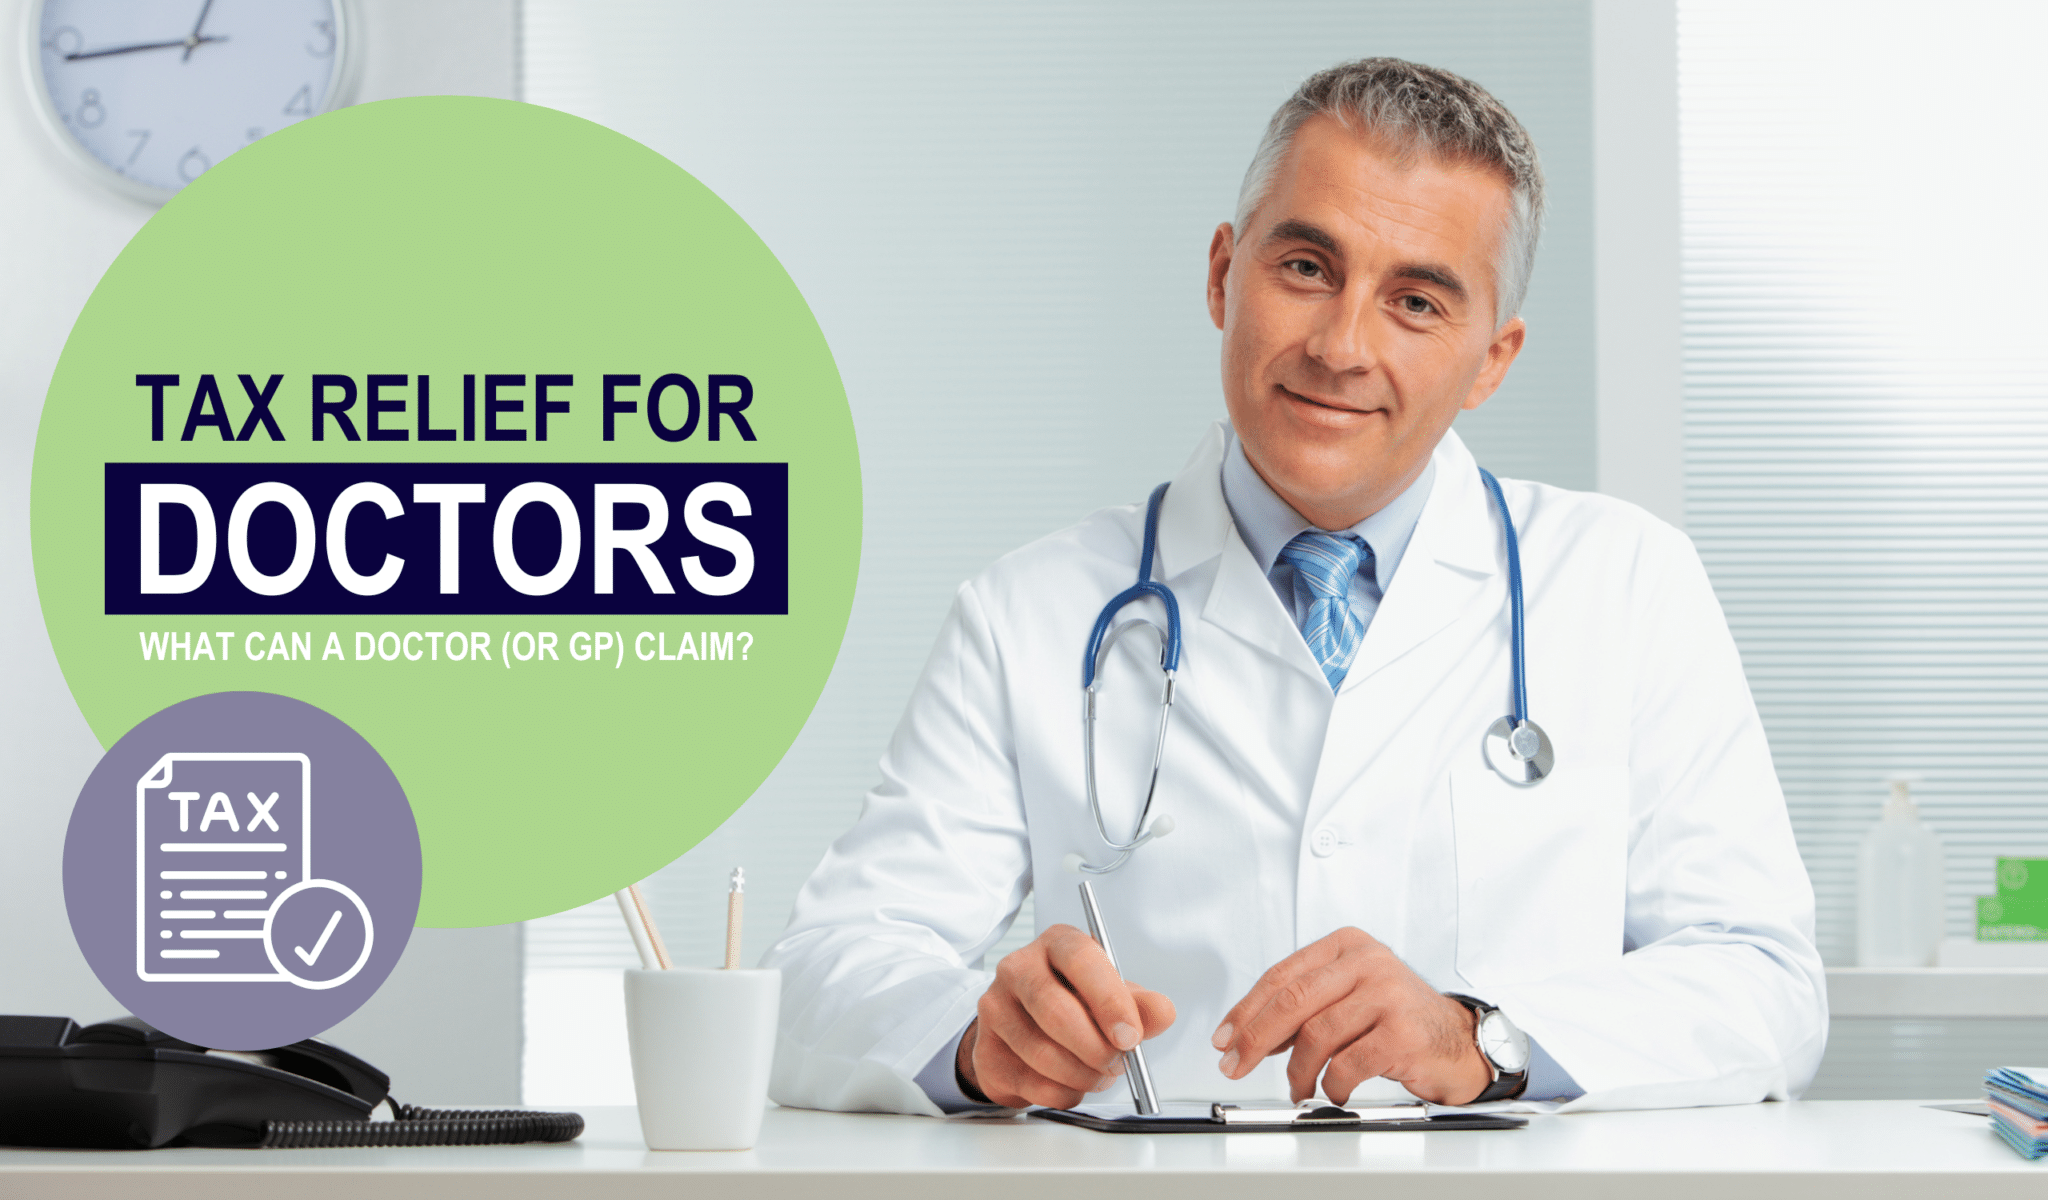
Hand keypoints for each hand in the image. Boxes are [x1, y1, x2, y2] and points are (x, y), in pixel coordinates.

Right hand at [956, 923, 1174, 1108]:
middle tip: (1119, 1062)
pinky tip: (1073, 1083)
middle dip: (1096, 1047)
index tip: (1131, 1036)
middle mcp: (1017, 968)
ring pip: (1042, 1053)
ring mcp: (995, 1008)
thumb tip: (1162, 1012)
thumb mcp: (1113, 996)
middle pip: (1055, 1010)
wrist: (1025, 1029)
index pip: (1081, 960)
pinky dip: (1065, 1092)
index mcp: (1056, 944)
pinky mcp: (986, 1050)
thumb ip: (1140, 1004)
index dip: (1109, 1001)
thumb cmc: (1074, 1003)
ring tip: (1100, 1074)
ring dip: (1083, 1075)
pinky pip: (1032, 1082)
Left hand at [1211, 927, 1490, 1104]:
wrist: (1459, 1042)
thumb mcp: (1349, 997)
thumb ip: (1305, 1006)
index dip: (1246, 1009)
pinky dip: (1332, 1084)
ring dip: (1298, 1071)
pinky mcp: (1402, 1031)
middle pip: (1292, 999)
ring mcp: (1387, 993)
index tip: (1225, 1037)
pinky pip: (1348, 1063)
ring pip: (1316, 1034)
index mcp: (1347, 946)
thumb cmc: (1399, 1019)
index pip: (1282, 975)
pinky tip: (1333, 1090)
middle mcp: (1367, 962)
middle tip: (1237, 1064)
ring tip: (1299, 1088)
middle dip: (1255, 1037)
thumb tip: (1250, 1033)